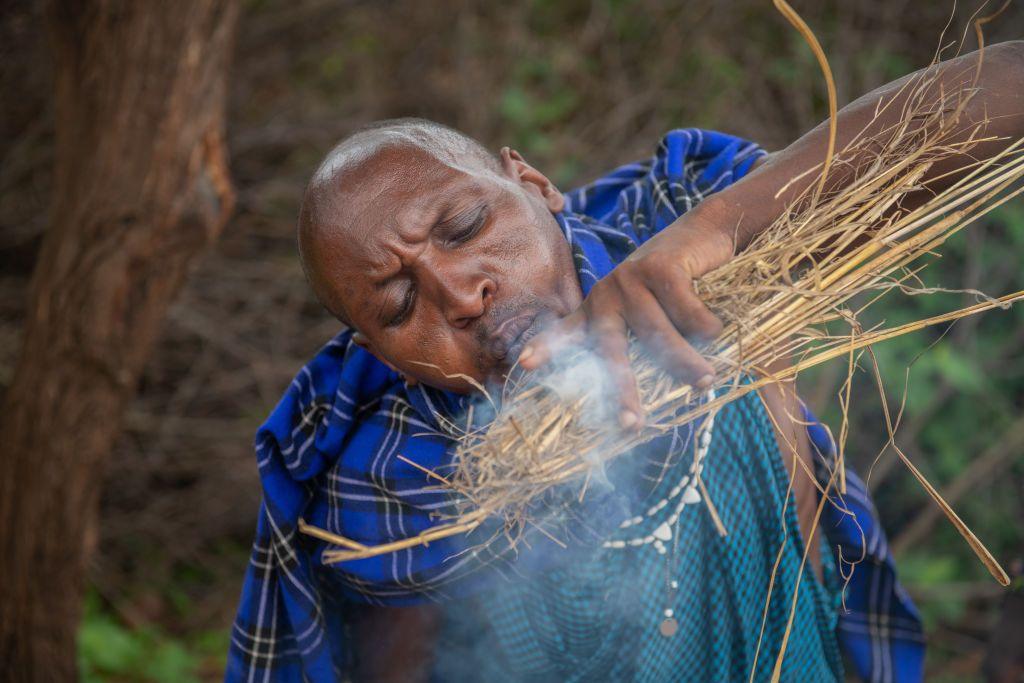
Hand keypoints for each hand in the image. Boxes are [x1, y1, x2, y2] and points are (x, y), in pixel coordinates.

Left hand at [517, 202, 734, 429]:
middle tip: (633, 424)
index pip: (567, 333)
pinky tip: (717, 329)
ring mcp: (631, 279)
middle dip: (622, 389)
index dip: (546, 349)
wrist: (704, 232)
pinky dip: (706, 328)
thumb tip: (651, 394)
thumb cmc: (677, 284)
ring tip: (706, 382)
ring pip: (657, 335)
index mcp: (598, 309)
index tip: (526, 367)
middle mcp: (607, 295)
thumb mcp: (647, 310)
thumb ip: (640, 343)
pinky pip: (687, 314)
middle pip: (611, 350)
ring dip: (685, 362)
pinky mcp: (660, 267)